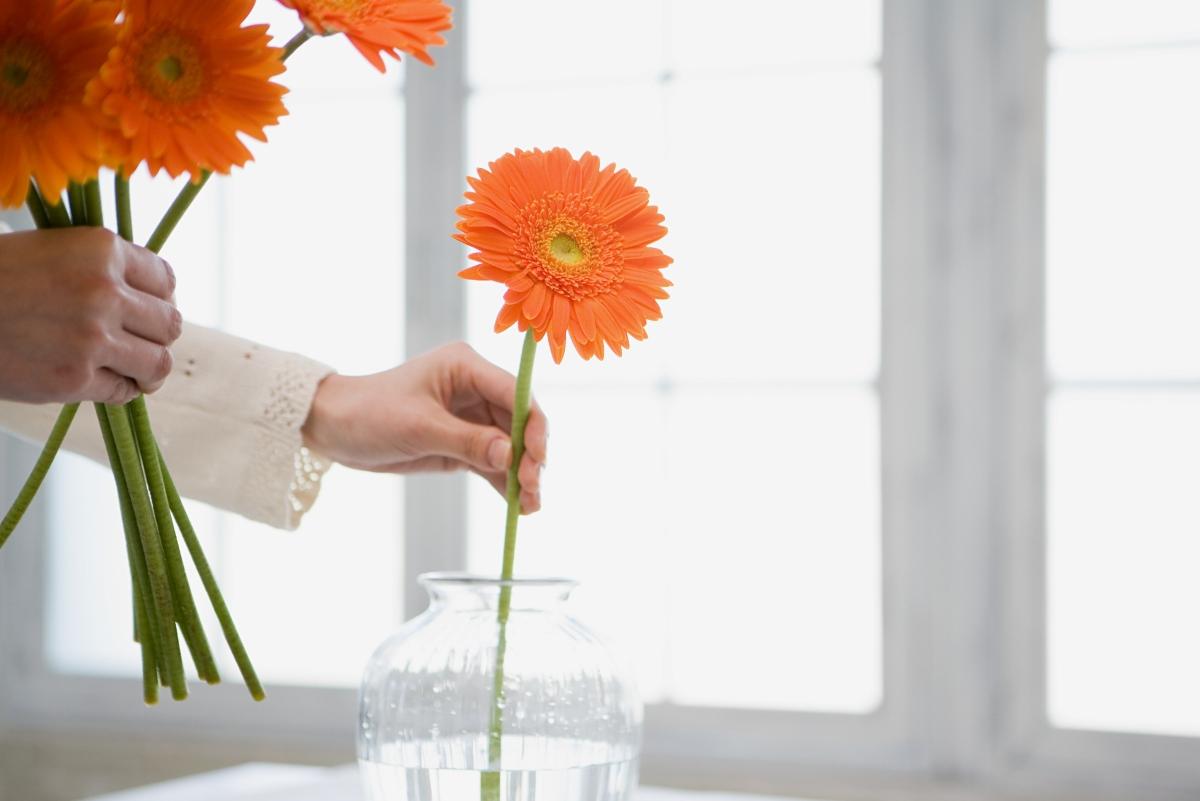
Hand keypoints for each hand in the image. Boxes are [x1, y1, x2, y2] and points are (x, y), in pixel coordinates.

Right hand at [0, 227, 180, 404]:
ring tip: (138, 371)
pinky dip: (120, 391)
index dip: (160, 298)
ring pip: (158, 363)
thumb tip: (153, 297)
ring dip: (150, 370)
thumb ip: (102, 267)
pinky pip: (123, 391)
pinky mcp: (74, 378)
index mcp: (101, 250)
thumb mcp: (52, 250)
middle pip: (170, 324)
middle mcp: (104, 291)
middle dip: (158, 335)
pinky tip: (104, 383)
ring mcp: (91, 337)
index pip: (165, 280)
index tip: (149, 309)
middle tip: (142, 342)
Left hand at [302, 342, 548, 513]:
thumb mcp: (418, 427)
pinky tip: (517, 505)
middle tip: (532, 489)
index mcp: (466, 367)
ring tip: (530, 506)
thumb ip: (468, 441)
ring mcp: (471, 416)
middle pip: (518, 422)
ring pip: (510, 446)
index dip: (532, 425)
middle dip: (529, 456)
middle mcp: (475, 388)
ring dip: (521, 475)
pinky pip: (492, 462)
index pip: (515, 393)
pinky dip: (504, 482)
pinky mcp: (463, 442)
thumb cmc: (369, 413)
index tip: (537, 459)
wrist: (334, 428)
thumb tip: (511, 456)